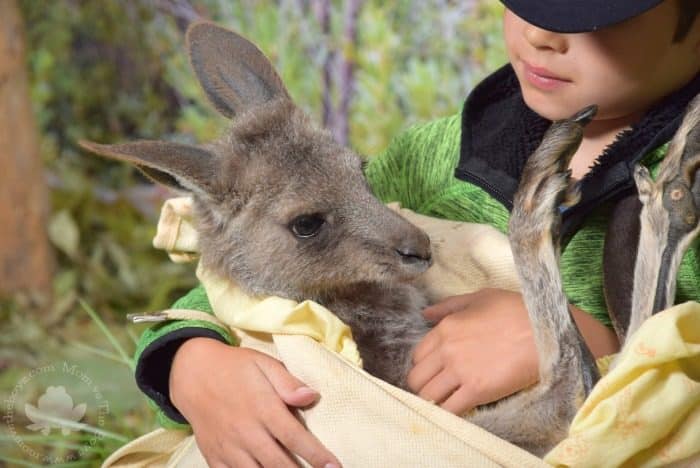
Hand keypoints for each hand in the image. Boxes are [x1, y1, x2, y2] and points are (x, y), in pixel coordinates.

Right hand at [170, 337, 340, 467]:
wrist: (191, 373)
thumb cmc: (234, 367)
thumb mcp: (263, 363)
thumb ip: (287, 381)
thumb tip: (311, 396)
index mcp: (262, 407)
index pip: (294, 437)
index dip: (316, 455)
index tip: (334, 467)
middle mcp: (246, 431)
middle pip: (278, 464)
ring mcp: (228, 447)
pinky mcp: (214, 456)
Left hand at [407, 288, 538, 414]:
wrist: (544, 330)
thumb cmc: (515, 310)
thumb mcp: (480, 297)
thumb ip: (449, 306)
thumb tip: (425, 315)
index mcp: (445, 328)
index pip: (417, 355)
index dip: (423, 365)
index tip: (434, 371)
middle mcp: (447, 351)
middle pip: (416, 378)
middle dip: (423, 386)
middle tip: (437, 389)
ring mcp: (461, 372)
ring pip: (428, 396)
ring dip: (433, 401)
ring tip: (445, 401)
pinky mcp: (478, 391)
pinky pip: (450, 409)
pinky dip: (448, 413)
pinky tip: (457, 410)